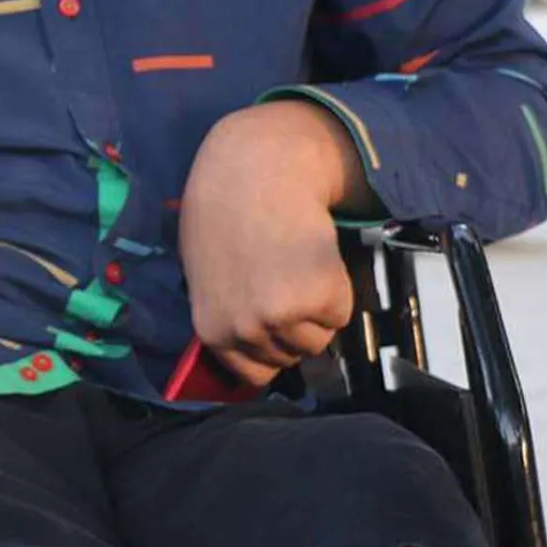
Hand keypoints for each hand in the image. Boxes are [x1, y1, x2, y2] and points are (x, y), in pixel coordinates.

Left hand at [179, 101, 374, 386]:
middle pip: (289, 357)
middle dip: (294, 327)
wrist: (256, 171)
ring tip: (296, 264)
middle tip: (286, 279)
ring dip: (317, 311)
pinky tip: (314, 255)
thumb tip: (245, 337)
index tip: (276, 324)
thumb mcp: (206, 273)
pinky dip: (338, 289)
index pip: (252, 374)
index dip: (270, 349)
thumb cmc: (224, 211)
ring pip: (317, 338)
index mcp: (211, 330)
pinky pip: (340, 313)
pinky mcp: (318, 298)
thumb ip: (225, 310)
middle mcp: (244, 331)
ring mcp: (280, 318)